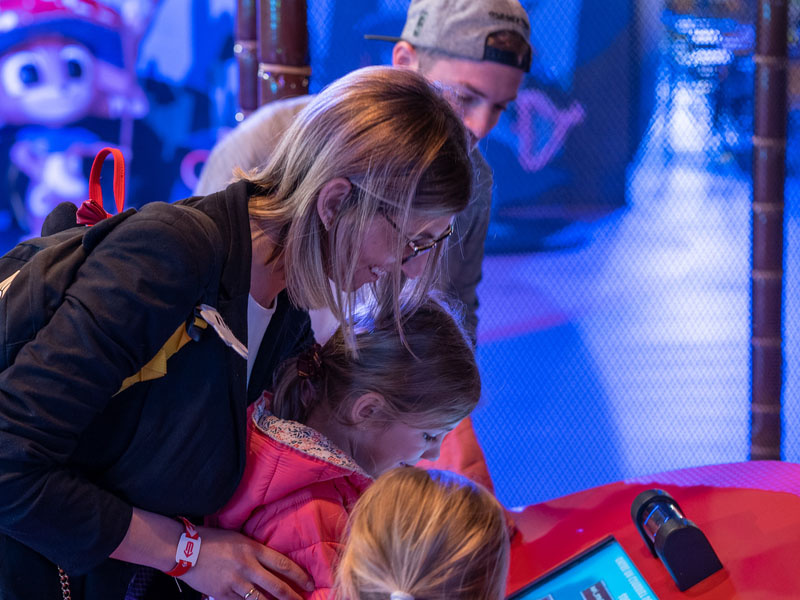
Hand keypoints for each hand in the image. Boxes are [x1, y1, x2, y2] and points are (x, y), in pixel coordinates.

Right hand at [180, 527, 312, 599]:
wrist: (184, 549)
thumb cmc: (213, 540)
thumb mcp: (239, 538)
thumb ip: (255, 550)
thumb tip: (272, 562)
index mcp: (252, 548)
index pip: (282, 564)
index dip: (299, 575)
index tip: (310, 583)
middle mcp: (247, 566)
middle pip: (276, 586)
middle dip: (293, 596)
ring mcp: (235, 582)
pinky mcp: (223, 594)